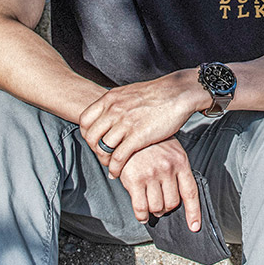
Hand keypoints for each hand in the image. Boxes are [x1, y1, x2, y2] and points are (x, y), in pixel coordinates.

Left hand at [80, 69, 206, 177]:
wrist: (179, 93)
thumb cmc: (158, 94)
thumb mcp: (130, 92)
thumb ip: (116, 103)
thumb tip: (108, 113)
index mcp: (111, 98)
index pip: (84, 120)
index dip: (86, 134)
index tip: (95, 141)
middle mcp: (114, 110)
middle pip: (90, 136)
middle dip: (94, 149)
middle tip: (102, 155)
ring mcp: (126, 123)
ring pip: (102, 148)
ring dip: (104, 160)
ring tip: (111, 165)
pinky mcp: (138, 136)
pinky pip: (118, 157)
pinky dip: (115, 168)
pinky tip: (117, 172)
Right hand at [118, 138, 201, 231]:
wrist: (129, 132)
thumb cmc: (152, 144)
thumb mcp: (171, 151)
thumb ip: (177, 171)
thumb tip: (181, 197)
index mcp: (180, 162)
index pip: (190, 192)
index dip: (193, 212)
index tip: (194, 226)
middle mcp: (167, 169)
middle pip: (172, 203)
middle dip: (166, 208)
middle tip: (161, 205)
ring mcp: (151, 175)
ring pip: (157, 207)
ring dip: (154, 211)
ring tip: (150, 205)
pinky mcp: (134, 180)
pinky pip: (140, 207)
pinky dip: (141, 215)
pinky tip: (141, 214)